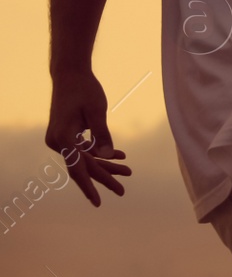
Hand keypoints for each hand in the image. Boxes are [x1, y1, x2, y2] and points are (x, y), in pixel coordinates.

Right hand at [45, 69, 131, 206]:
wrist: (69, 74)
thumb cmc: (84, 89)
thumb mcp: (97, 110)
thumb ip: (102, 134)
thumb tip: (109, 156)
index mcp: (62, 138)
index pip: (78, 169)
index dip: (90, 186)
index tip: (98, 202)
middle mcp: (57, 142)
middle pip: (83, 166)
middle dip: (104, 177)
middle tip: (122, 191)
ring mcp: (61, 139)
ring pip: (85, 158)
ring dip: (105, 164)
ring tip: (128, 171)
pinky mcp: (67, 135)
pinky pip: (84, 149)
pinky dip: (100, 152)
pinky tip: (120, 155)